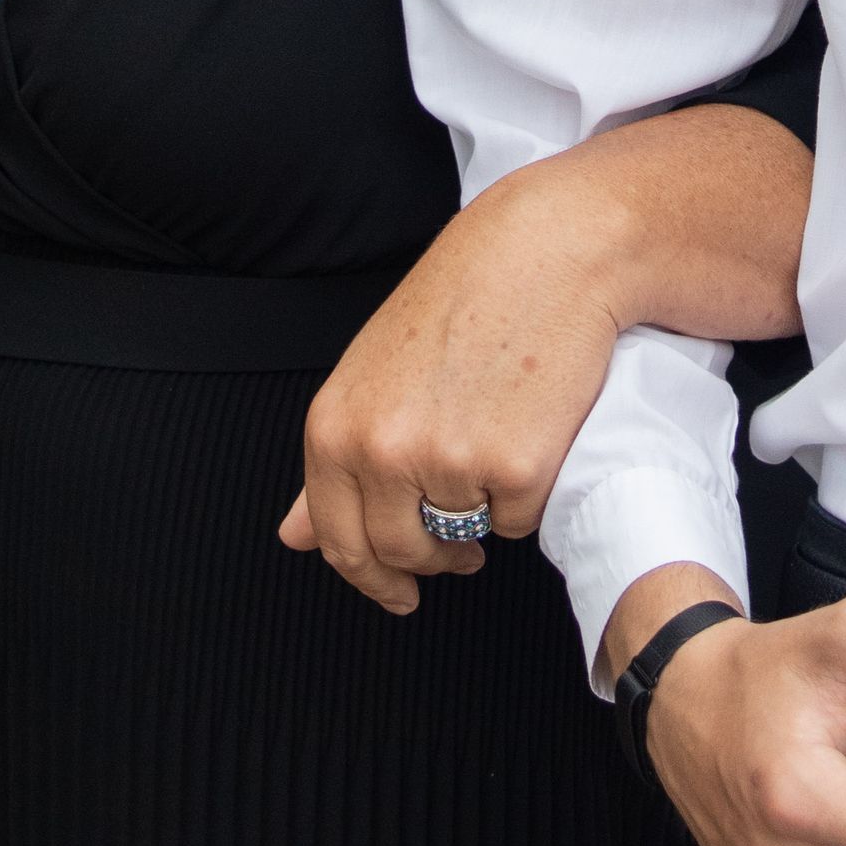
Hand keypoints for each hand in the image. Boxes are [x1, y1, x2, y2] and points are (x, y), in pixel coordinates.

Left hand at [281, 109, 808, 615]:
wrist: (549, 253)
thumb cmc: (465, 300)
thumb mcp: (375, 375)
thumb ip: (337, 461)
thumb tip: (295, 537)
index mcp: (335, 428)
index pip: (338, 540)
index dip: (371, 578)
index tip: (396, 593)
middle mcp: (381, 452)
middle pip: (401, 554)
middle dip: (434, 561)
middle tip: (461, 548)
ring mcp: (447, 464)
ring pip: (465, 539)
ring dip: (483, 516)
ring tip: (498, 452)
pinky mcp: (516, 470)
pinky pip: (522, 521)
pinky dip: (530, 493)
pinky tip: (532, 432)